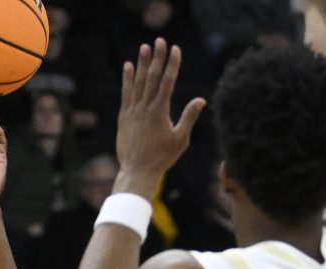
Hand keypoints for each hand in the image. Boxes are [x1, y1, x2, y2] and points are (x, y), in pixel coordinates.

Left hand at [114, 39, 205, 194]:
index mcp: (160, 112)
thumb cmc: (162, 158)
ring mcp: (133, 111)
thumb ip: (189, 117)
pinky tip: (129, 65)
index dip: (172, 64)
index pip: (167, 82)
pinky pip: (126, 93)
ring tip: (145, 47)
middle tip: (160, 40)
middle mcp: (145, 108)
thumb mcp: (180, 139)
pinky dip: (128, 79)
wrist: (137, 171)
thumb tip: (201, 99)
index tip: (176, 49)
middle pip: (152, 78)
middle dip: (157, 58)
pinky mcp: (124, 116)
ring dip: (143, 64)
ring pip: (138, 82)